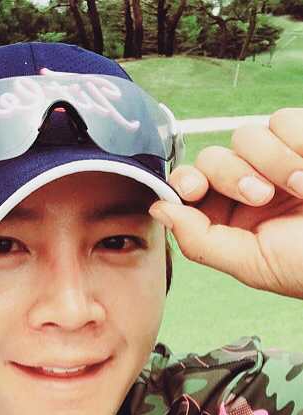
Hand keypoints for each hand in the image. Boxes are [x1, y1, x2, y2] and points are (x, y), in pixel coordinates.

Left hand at [149, 108, 302, 298]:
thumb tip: (158, 208)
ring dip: (273, 161)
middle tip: (260, 196)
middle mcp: (252, 186)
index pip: (191, 186)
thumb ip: (200, 240)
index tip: (193, 189)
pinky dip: (297, 143)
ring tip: (302, 189)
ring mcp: (281, 160)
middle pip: (213, 156)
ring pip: (247, 134)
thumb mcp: (252, 263)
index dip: (185, 181)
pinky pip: (284, 120)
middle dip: (231, 175)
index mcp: (232, 219)